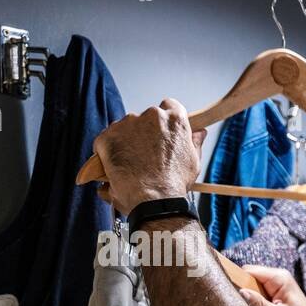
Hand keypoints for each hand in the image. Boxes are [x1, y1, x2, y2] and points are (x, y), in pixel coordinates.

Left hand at [92, 98, 205, 213]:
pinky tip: (119, 167)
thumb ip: (194, 142)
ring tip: (133, 165)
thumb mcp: (193, 161)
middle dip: (145, 133)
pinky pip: (106, 140)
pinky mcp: (107, 136)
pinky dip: (110, 151)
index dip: (166, 121)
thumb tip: (200, 133)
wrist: (153, 199)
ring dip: (127, 141)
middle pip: (145, 118)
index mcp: (174, 119)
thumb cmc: (174, 183)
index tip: (164, 132)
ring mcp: (127, 124)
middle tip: (148, 155)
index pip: (169, 106)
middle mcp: (150, 115)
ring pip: (124, 128)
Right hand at [239, 265, 305, 305]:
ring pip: (252, 286)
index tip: (230, 294)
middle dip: (243, 291)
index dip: (237, 280)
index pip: (249, 271)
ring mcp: (277, 285)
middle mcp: (278, 277)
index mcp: (280, 278)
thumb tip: (241, 291)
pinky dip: (255, 302)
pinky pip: (258, 293)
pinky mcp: (275, 294)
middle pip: (249, 277)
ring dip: (249, 298)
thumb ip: (258, 304)